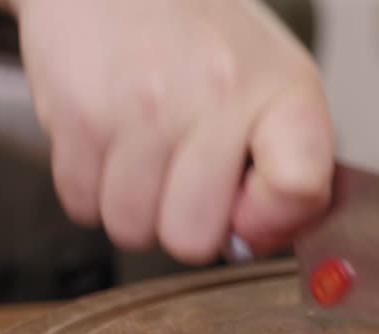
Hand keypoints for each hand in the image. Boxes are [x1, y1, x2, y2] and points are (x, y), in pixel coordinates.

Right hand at [6, 0, 334, 263]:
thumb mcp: (277, 87)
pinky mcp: (79, 114)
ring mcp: (144, 108)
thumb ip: (288, 171)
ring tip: (143, 152)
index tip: (249, 201)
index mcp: (281, 91)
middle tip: (181, 174)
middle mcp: (216, 97)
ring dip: (132, 207)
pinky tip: (110, 140)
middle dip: (183, 222)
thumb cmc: (203, 44)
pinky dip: (91, 187)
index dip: (270, 219)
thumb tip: (249, 245)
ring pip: (131, 230)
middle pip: (193, 240)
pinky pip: (82, 205)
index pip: (299, 190)